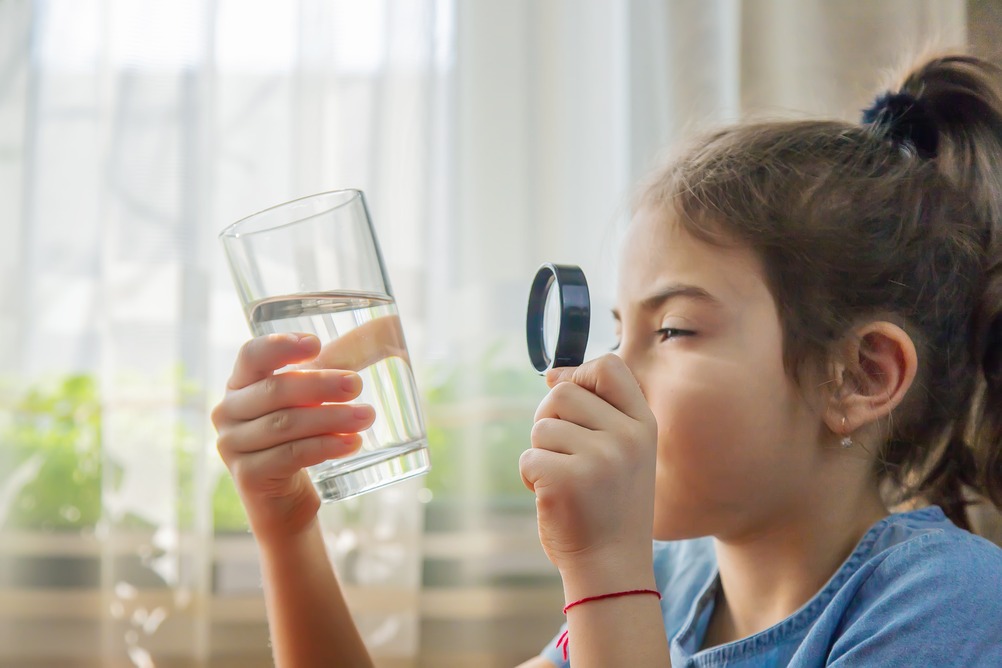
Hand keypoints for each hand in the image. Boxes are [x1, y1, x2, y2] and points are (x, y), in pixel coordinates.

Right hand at [211, 333, 376, 539]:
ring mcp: (233, 446)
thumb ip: (338, 363)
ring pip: (286, 424)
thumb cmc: (300, 439)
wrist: (283, 502)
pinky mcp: (248, 476)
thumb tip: (387, 325)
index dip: (280, 347)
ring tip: (367, 416)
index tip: (316, 345)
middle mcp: (229, 412)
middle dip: (321, 385)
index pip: (251, 356)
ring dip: (331, 418)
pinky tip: (352, 443)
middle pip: (276, 390)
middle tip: (357, 384)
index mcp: (240, 384)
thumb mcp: (313, 400)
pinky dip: (325, 446)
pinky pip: (290, 455)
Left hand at [519, 354, 657, 577]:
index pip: (609, 366)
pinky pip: (528, 457)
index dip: (580, 375)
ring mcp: (598, 459)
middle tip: (561, 452)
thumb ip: (595, 411)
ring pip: (541, 427)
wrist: (611, 566)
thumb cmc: (608, 505)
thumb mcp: (620, 451)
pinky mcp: (566, 480)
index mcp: (643, 425)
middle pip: (562, 394)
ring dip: (541, 452)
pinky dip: (530, 477)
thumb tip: (552, 374)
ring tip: (564, 480)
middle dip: (549, 419)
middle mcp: (626, 438)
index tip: (572, 403)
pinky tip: (553, 497)